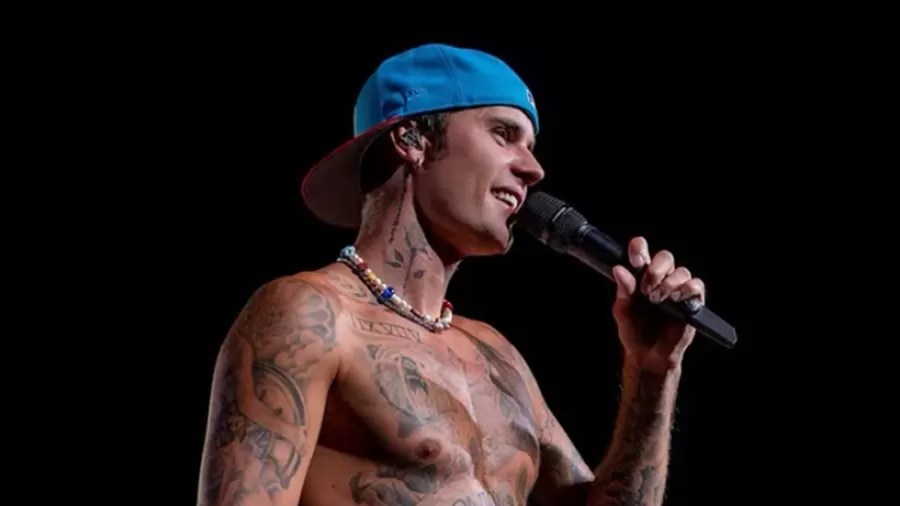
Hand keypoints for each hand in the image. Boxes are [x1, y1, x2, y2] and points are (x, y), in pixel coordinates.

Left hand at [611, 236, 705, 373]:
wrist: (648, 355)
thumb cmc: (634, 331)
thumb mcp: (623, 311)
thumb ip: (623, 290)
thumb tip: (619, 270)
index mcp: (641, 276)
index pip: (642, 251)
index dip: (639, 249)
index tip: (635, 260)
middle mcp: (661, 278)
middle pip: (666, 257)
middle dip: (655, 270)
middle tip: (646, 289)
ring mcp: (678, 289)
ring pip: (682, 271)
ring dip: (669, 283)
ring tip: (657, 300)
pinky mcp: (692, 302)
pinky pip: (696, 285)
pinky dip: (688, 289)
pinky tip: (676, 299)